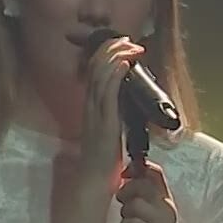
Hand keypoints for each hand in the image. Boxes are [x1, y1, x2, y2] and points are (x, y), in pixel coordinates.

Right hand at [79, 36, 144, 175]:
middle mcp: (90, 105)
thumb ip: (114, 116)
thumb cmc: (104, 161)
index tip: (123, 45)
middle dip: (113, 49)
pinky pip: (108, 93)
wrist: (95, 181)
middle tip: (130, 40)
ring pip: (100, 75)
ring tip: (131, 46)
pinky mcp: (105, 122)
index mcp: (91, 106)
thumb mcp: (109, 131)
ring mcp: (96, 113)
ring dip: (117, 56)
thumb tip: (126, 104)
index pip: (94, 71)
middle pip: (95, 66)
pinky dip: (116, 75)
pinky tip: (125, 64)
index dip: (107, 54)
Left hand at [116, 162, 188, 222]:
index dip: (137, 168)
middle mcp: (168, 207)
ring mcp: (165, 222)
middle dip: (126, 190)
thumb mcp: (152, 217)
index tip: (125, 175)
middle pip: (143, 183)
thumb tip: (124, 181)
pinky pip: (135, 222)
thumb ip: (142, 199)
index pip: (155, 172)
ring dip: (125, 211)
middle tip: (122, 201)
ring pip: (136, 203)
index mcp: (166, 200)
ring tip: (128, 220)